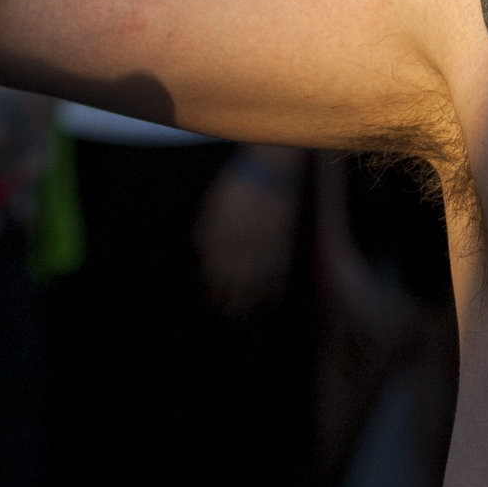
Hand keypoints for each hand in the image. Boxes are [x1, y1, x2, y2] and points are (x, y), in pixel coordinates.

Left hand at [196, 152, 301, 318]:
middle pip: (235, 284)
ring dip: (252, 301)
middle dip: (232, 302)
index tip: (213, 302)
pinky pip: (279, 271)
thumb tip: (204, 259)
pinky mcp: (284, 244)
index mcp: (221, 239)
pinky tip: (273, 297)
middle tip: (231, 317)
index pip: (215, 274)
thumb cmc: (235, 186)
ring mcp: (264, 248)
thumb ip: (206, 237)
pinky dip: (276, 286)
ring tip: (248, 315)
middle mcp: (242, 249)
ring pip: (257, 282)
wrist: (270, 169)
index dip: (214, 291)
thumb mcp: (210, 209)